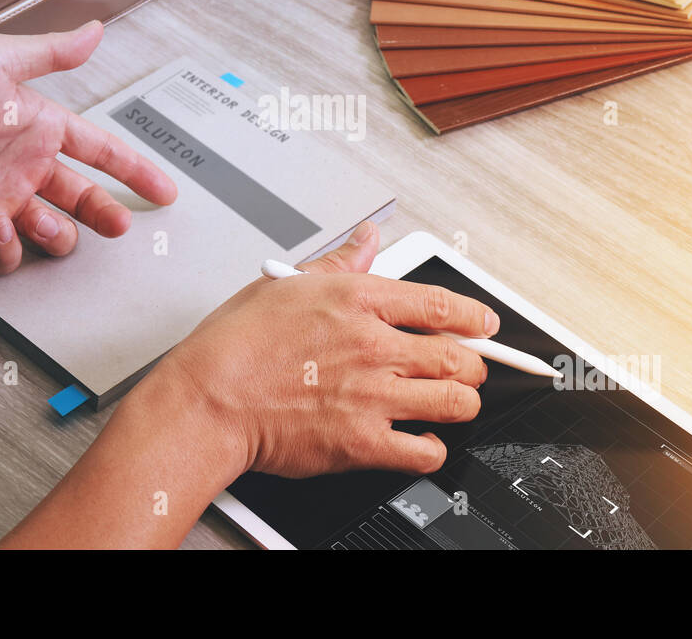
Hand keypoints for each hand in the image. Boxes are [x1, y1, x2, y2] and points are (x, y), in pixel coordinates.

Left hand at [0, 21, 176, 273]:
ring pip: (52, 232)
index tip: (162, 189)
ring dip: (58, 235)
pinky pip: (6, 252)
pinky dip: (9, 249)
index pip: (100, 151)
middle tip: (118, 224)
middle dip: (106, 213)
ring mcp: (1, 199)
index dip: (134, 170)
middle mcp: (25, 167)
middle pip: (84, 199)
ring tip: (45, 225)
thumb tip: (94, 30)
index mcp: (39, 128)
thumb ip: (52, 53)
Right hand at [150, 221, 496, 478]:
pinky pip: (425, 451)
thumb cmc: (233, 346)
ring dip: (462, 403)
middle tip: (467, 368)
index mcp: (356, 301)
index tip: (484, 324)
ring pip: (456, 401)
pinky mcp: (361, 442)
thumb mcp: (284, 284)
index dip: (474, 316)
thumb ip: (338, 263)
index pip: (439, 303)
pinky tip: (420, 439)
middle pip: (459, 356)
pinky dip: (431, 448)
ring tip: (452, 402)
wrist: (206, 402)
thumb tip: (365, 240)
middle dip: (472, 364)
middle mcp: (372, 347)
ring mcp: (371, 396)